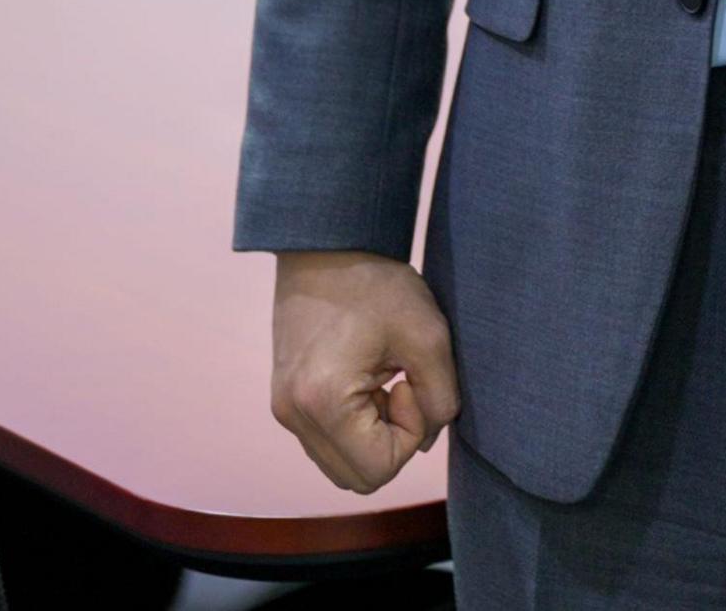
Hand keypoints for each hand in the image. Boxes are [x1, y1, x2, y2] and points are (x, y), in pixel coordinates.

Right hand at [269, 249, 461, 493]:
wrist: (325, 246)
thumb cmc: (376, 285)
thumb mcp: (429, 337)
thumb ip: (441, 398)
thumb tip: (426, 441)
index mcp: (324, 403)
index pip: (379, 469)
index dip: (410, 434)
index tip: (410, 384)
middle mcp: (293, 416)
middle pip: (356, 478)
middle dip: (391, 443)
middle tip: (400, 386)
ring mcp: (284, 409)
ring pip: (340, 464)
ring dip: (372, 436)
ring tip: (383, 381)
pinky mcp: (285, 399)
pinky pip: (326, 441)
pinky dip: (354, 425)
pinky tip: (366, 379)